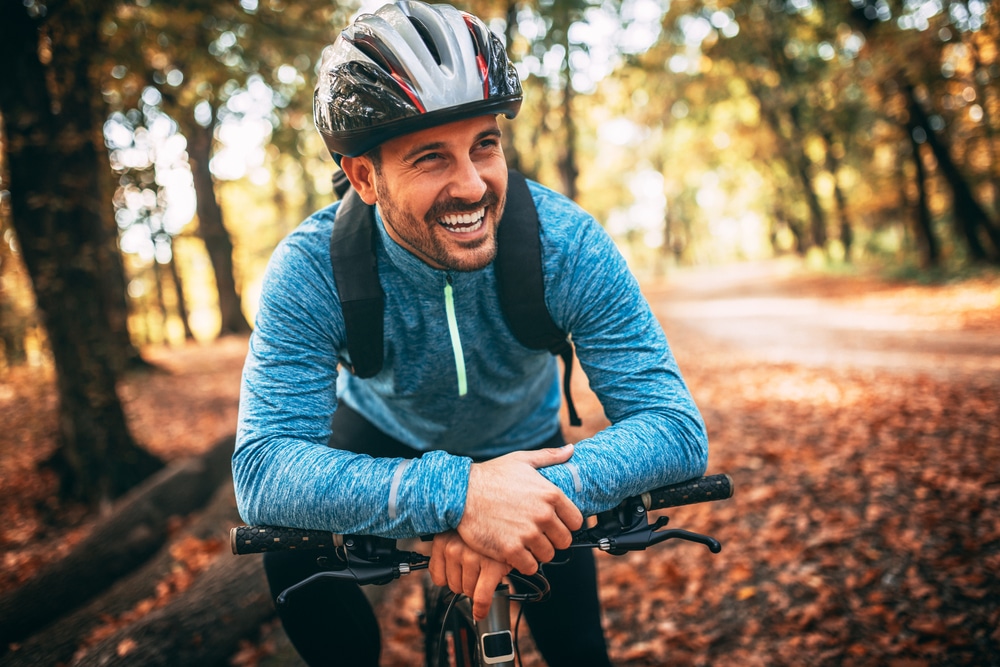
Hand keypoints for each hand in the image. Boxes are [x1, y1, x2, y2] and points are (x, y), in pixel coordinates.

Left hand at [429, 531, 510, 619]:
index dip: (451, 579)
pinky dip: (481, 608)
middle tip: (478, 570)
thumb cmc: (482, 528)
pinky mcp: (491, 566)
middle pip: (453, 586)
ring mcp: (471, 557)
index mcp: (442, 540)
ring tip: (486, 570)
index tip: (459, 576)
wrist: (508, 517)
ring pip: (468, 592)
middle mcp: (454, 547)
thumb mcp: (458, 534)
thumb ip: (448, 551)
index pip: (437, 577)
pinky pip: (482, 597)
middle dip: (466, 583)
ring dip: (477, 588)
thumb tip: (443, 580)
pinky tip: (481, 611)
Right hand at [457, 444, 582, 574]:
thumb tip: (570, 450)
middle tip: (537, 535)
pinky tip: (514, 552)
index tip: (554, 524)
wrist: (461, 493)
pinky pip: (530, 566)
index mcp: (550, 494)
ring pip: (547, 555)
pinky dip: (523, 563)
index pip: (576, 522)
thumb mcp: (522, 460)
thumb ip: (549, 457)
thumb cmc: (490, 476)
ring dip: (537, 552)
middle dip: (552, 540)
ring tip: (524, 543)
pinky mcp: (511, 549)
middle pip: (563, 541)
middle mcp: (543, 515)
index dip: (566, 524)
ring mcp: (528, 534)